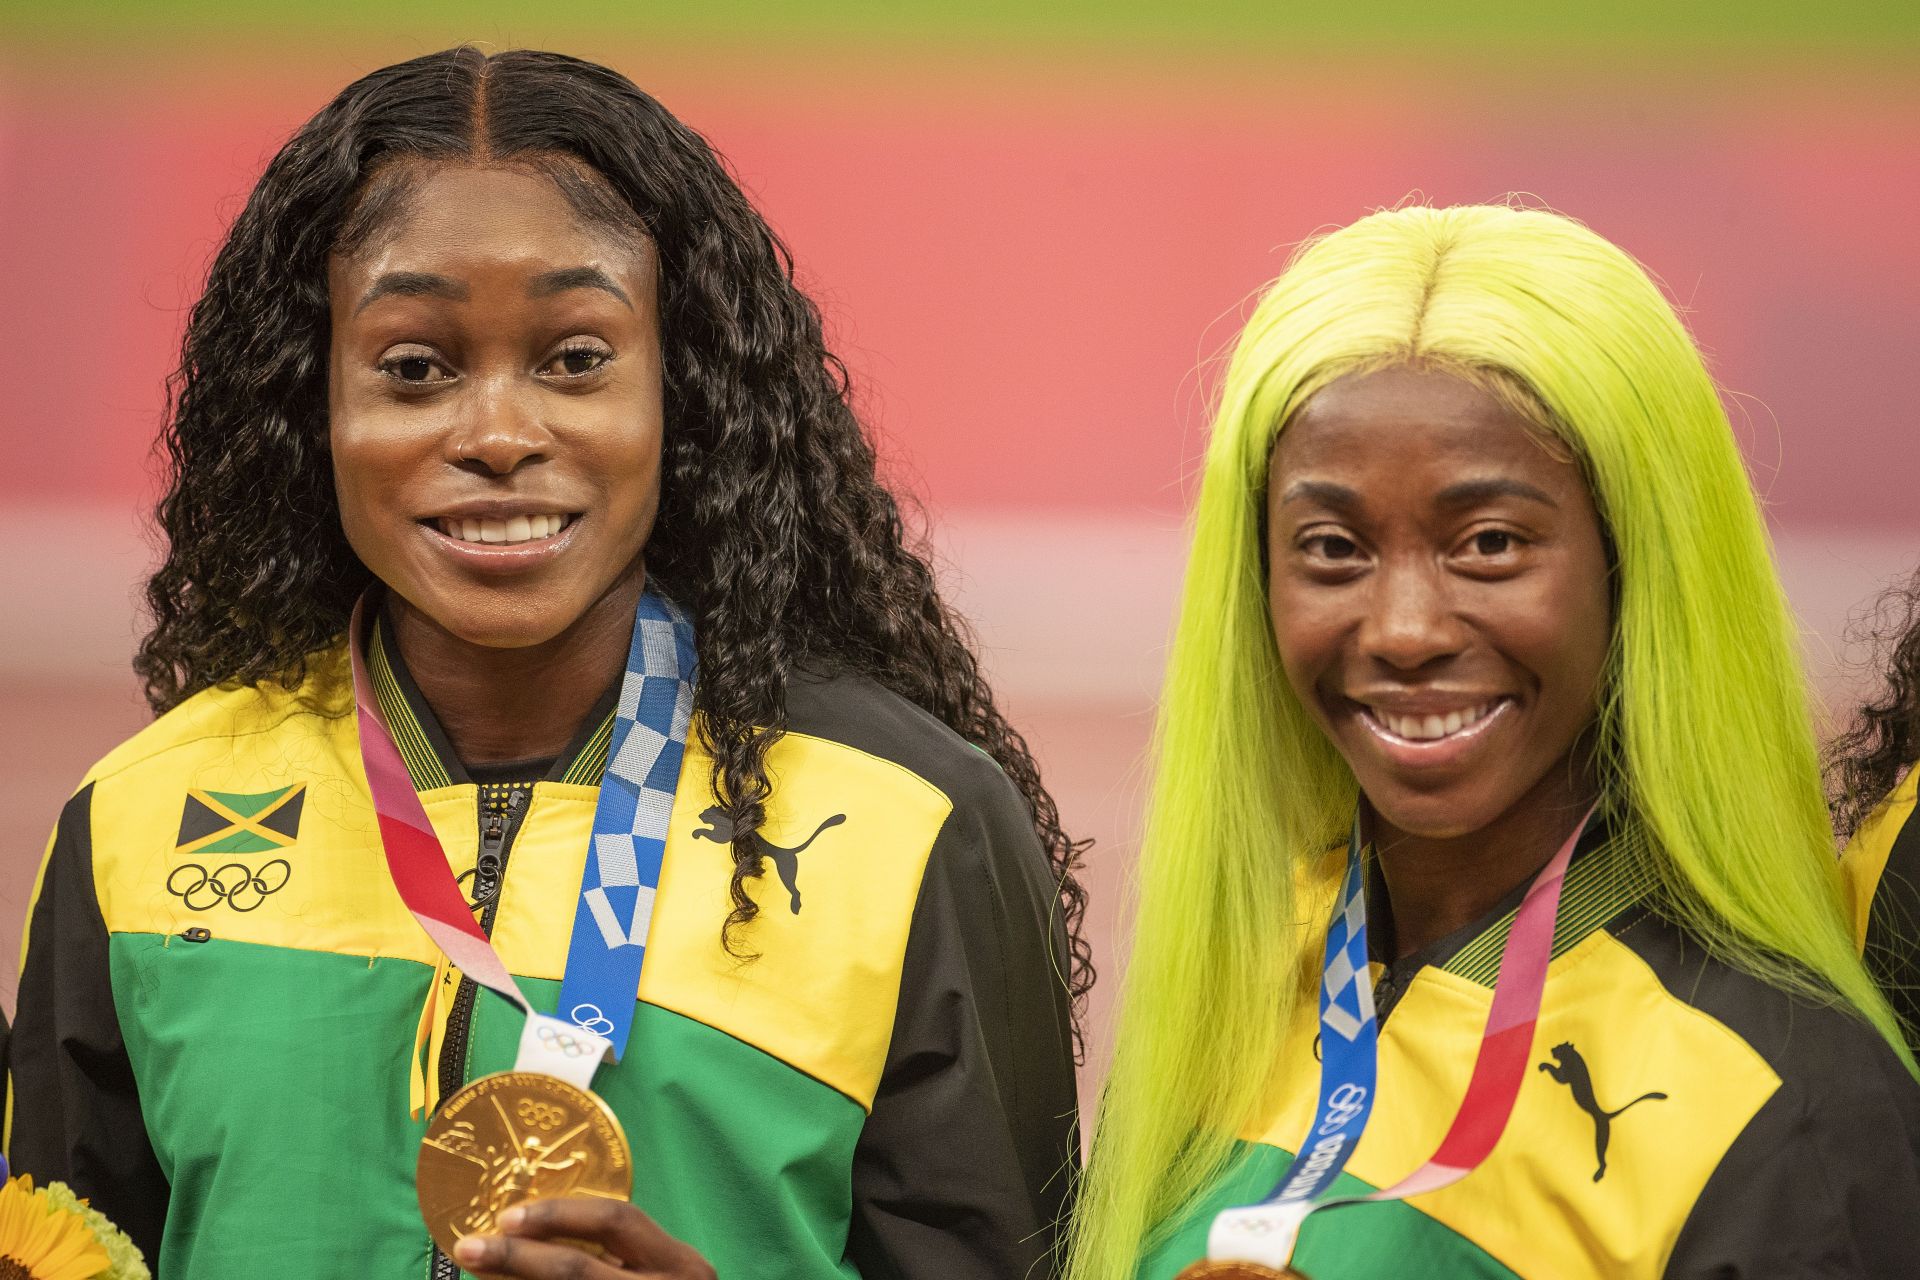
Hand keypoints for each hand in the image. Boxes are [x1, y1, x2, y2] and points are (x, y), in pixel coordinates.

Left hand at [452, 1197, 716, 1278]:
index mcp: (681, 1266)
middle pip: (578, 1268)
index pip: (617, 1220)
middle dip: (516, 1256)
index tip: (508, 1216)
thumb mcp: (658, 1276)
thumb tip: (531, 1229)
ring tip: (479, 1274)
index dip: (559, 1214)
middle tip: (470, 1246)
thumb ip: (617, 1256)